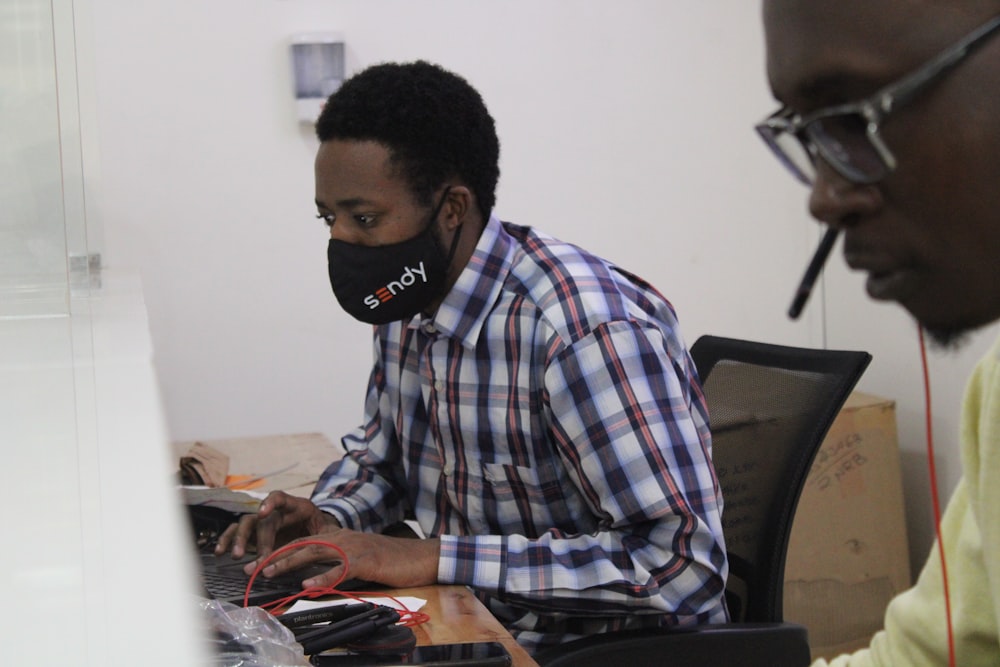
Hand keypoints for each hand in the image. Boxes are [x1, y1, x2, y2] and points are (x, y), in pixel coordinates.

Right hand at [214, 491, 337, 561]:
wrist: (315, 529)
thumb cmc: (321, 528)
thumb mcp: (327, 530)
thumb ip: (325, 535)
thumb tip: (329, 544)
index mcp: (295, 506)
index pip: (280, 497)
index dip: (270, 503)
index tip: (262, 512)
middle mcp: (275, 511)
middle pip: (260, 519)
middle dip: (257, 538)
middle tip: (256, 555)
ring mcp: (263, 521)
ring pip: (245, 524)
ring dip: (238, 538)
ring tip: (236, 554)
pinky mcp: (254, 534)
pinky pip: (237, 534)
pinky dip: (228, 541)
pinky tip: (220, 551)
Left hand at [254, 528, 441, 589]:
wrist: (419, 556)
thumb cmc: (390, 560)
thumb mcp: (359, 557)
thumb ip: (336, 562)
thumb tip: (312, 577)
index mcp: (339, 536)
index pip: (303, 541)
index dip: (279, 551)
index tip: (258, 562)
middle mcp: (342, 537)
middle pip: (302, 545)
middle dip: (275, 556)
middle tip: (252, 569)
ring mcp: (353, 548)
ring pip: (315, 553)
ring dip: (289, 563)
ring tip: (269, 572)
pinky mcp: (365, 561)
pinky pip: (340, 570)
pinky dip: (322, 578)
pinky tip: (307, 586)